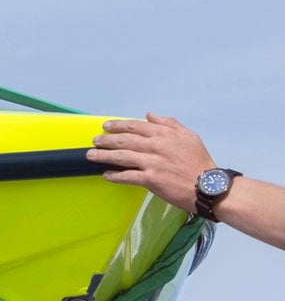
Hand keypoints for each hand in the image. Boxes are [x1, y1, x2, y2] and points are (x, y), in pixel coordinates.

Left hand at [86, 113, 212, 212]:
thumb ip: (168, 124)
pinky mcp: (151, 179)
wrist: (208, 186)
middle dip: (105, 140)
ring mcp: (152, 162)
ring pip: (121, 157)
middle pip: (124, 140)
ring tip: (91, 155)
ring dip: (103, 156)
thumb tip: (150, 115)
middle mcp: (156, 146)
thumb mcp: (189, 136)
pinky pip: (127, 176)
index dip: (117, 125)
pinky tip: (106, 175)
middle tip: (94, 141)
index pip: (135, 126)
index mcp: (164, 134)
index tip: (105, 126)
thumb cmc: (200, 162)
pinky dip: (115, 175)